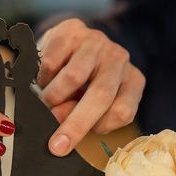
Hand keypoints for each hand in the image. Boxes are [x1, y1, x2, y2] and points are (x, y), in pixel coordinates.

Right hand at [37, 18, 144, 156]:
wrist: (67, 45)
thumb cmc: (82, 84)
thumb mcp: (90, 105)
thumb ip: (81, 116)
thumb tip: (58, 119)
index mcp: (132, 81)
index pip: (123, 111)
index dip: (98, 127)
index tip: (79, 138)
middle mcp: (119, 59)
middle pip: (101, 96)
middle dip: (75, 124)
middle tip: (56, 145)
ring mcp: (97, 42)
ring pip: (74, 77)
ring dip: (53, 97)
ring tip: (45, 101)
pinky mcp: (73, 30)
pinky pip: (53, 61)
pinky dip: (43, 77)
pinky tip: (44, 79)